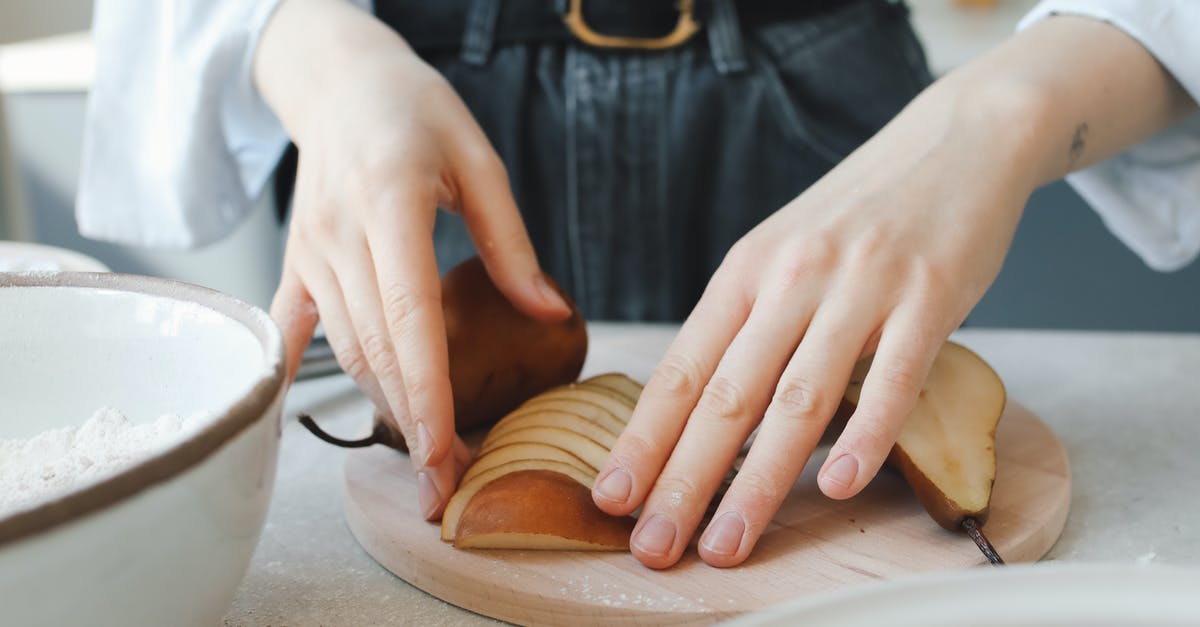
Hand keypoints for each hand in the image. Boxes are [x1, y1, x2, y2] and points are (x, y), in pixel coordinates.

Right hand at [256, 0, 570, 518]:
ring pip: (345, 350)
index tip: (447, 453)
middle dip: (412, 424)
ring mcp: (310, 251)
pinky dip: (304, 378)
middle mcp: (340, 233)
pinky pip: (294, 330)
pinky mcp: (295, 262)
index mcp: (391, 202)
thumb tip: (550, 314)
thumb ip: (510, 243)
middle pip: (376, 350)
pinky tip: (319, 422)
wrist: (341, 83)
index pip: (409, 317)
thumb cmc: (417, 112)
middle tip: (444, 485)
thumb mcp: (479, 160)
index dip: (428, 392)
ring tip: (424, 456)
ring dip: (384, 408)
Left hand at [592, 74, 1039, 567]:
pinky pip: (894, 377)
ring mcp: (861, 287)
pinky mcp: (930, 295)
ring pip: (798, 398)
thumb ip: (745, 326)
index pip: (682, 369)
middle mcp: (792, 277)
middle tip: (653, 546)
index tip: (611, 498)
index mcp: (746, 271)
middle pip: (726, 395)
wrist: (953, 142)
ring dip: (758, 481)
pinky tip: (837, 487)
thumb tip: (700, 411)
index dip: (644, 439)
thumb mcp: (782, 254)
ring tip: (727, 542)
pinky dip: (866, 437)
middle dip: (683, 479)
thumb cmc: (857, 215)